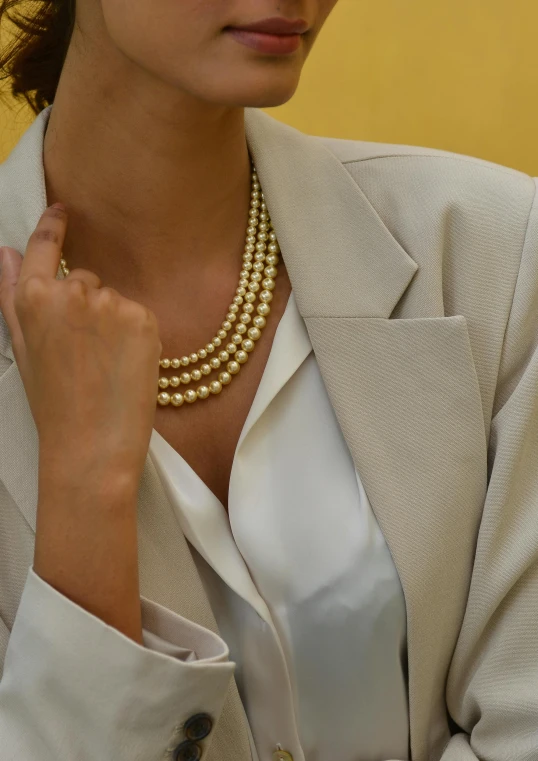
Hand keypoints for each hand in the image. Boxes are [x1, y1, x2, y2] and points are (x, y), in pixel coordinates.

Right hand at [0, 203, 160, 484]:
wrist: (91, 446)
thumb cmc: (53, 405)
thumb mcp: (22, 349)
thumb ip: (13, 295)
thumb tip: (6, 251)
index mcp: (34, 297)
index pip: (46, 246)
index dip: (54, 226)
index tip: (63, 210)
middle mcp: (72, 292)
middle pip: (86, 279)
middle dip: (87, 307)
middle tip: (84, 354)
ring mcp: (111, 303)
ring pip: (114, 299)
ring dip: (113, 323)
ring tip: (105, 365)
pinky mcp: (144, 318)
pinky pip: (140, 315)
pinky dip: (137, 335)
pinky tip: (126, 366)